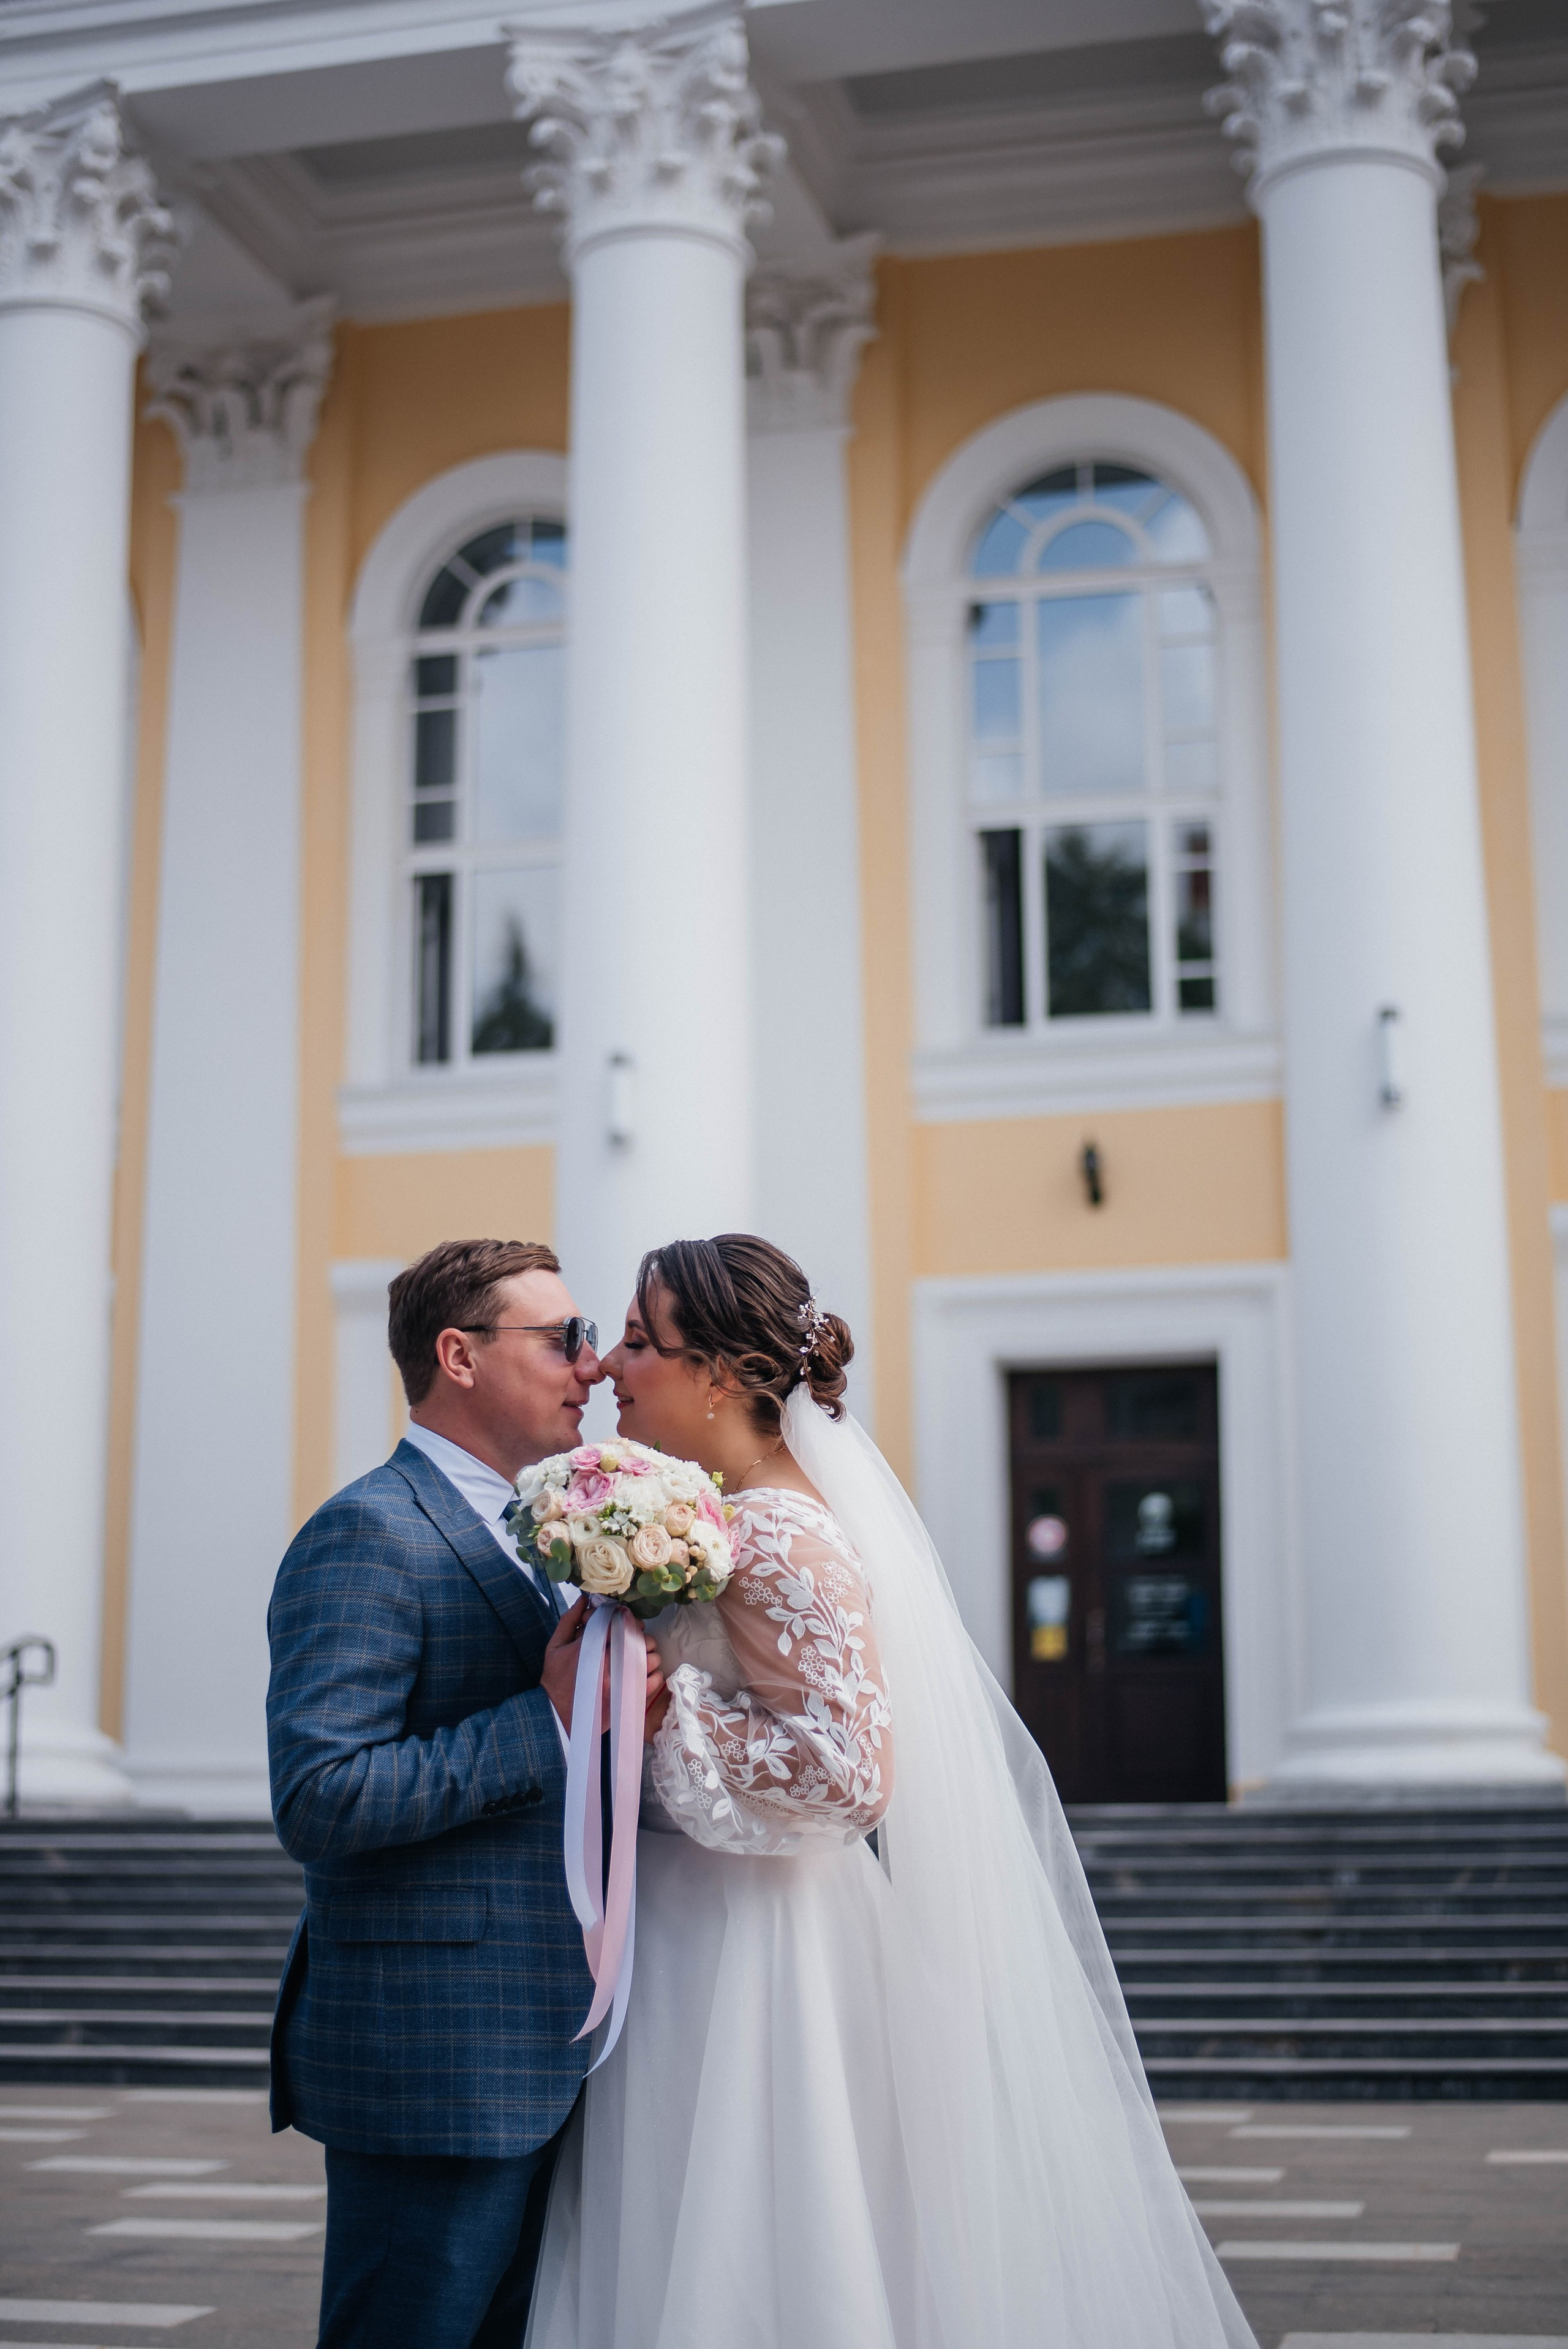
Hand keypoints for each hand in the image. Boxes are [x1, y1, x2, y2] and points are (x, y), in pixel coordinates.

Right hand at [543, 1603, 668, 1743]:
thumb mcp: (555, 1646)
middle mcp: (606, 1665)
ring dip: (649, 1654)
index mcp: (590, 1648)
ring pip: (649, 1660)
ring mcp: (619, 1684)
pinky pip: (652, 1682)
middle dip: (639, 1635)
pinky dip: (655, 1675)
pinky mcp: (626, 1700)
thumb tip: (584, 1599)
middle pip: (638, 1640)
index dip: (626, 1619)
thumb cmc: (555, 1679)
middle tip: (634, 1638)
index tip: (625, 1621)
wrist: (556, 1715)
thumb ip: (569, 1620)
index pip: (618, 1624)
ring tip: (641, 1656)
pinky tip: (648, 1673)